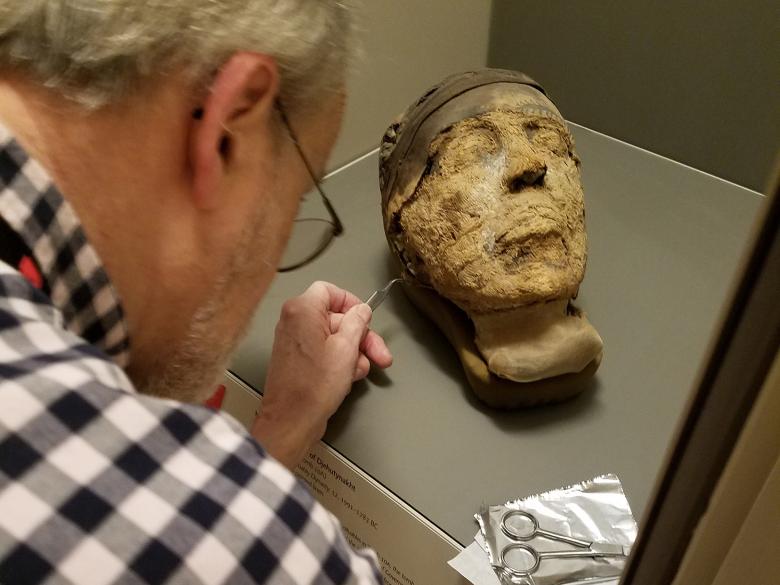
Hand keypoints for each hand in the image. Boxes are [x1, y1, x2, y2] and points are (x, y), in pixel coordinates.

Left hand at [251, 281, 392, 467]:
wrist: (292, 421)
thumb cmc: (315, 385)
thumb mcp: (347, 348)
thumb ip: (357, 322)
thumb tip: (361, 310)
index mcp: (302, 310)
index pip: (330, 291)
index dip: (352, 303)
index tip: (366, 320)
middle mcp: (294, 321)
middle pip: (336, 317)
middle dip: (361, 336)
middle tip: (380, 355)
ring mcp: (294, 341)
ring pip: (333, 337)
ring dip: (353, 353)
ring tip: (358, 372)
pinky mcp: (297, 359)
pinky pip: (324, 351)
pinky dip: (339, 361)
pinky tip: (348, 377)